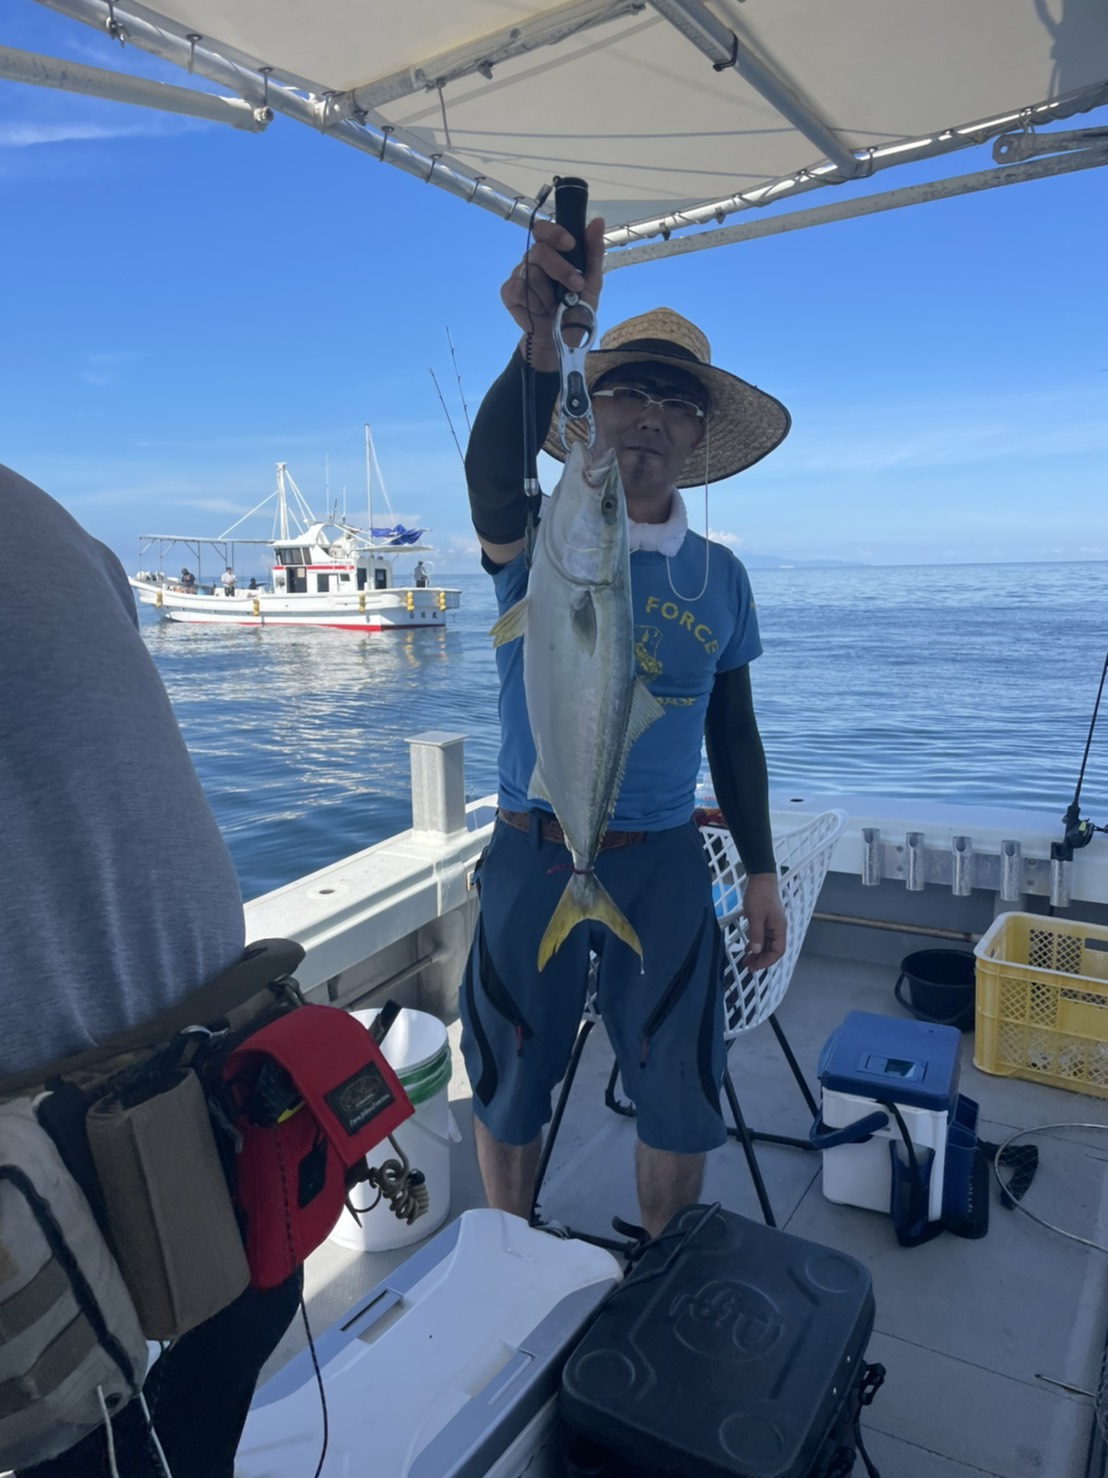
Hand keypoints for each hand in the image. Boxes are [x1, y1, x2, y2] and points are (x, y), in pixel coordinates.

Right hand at [501, 216, 605, 371]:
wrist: (562, 339)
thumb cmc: (577, 308)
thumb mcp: (592, 282)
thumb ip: (593, 252)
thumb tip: (597, 222)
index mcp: (553, 252)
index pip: (544, 230)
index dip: (554, 233)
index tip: (570, 245)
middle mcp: (534, 260)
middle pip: (539, 250)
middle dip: (559, 268)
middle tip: (574, 286)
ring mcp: (520, 275)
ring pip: (530, 272)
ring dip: (548, 293)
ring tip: (555, 305)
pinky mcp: (509, 293)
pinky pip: (517, 288)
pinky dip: (533, 303)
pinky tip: (540, 311)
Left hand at [741, 874, 786, 970]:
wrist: (760, 877)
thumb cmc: (760, 893)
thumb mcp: (755, 915)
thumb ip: (756, 934)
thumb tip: (757, 951)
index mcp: (779, 928)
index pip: (778, 951)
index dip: (767, 961)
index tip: (756, 967)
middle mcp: (778, 927)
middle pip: (773, 949)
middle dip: (761, 960)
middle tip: (749, 967)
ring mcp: (772, 923)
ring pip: (767, 944)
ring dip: (758, 953)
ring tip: (746, 961)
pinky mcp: (766, 919)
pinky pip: (762, 936)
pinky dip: (756, 943)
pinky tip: (748, 948)